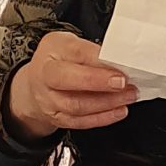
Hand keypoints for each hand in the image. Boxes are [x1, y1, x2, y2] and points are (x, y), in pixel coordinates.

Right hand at [6, 30, 136, 141]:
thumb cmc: (58, 60)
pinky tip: (118, 110)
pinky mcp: (58, 118)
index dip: (99, 60)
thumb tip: (119, 61)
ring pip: (77, 105)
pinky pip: (80, 122)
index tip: (120, 64)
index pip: (75, 53)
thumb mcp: (71, 44)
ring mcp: (50, 100)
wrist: (38, 83)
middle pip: (68, 80)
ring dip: (107, 102)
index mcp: (52, 51)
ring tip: (127, 96)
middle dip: (99, 82)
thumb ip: (91, 51)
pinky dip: (103, 118)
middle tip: (123, 83)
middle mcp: (46, 76)